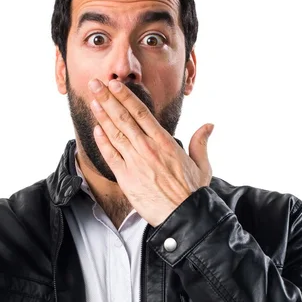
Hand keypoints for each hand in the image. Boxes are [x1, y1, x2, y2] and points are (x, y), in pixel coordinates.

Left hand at [88, 78, 213, 226]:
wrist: (183, 216)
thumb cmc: (193, 192)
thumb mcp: (202, 164)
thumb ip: (200, 142)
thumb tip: (209, 125)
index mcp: (165, 142)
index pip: (141, 113)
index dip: (126, 97)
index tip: (115, 84)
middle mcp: (147, 148)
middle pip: (124, 118)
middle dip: (108, 99)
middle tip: (95, 84)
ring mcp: (135, 162)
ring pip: (115, 133)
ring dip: (102, 116)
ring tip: (93, 101)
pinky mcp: (126, 178)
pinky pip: (110, 156)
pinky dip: (102, 141)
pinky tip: (96, 130)